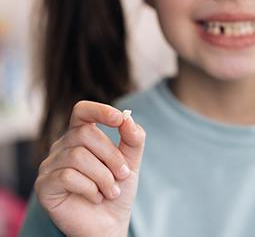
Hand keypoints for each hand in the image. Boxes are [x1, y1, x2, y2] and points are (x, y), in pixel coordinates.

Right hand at [34, 101, 145, 236]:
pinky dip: (89, 188)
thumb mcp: (131, 162)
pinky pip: (67, 176)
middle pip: (85, 134)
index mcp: (82, 136)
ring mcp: (50, 165)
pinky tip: (95, 198)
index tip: (120, 119)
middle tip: (122, 176)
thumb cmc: (117, 189)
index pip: (82, 111)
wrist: (109, 222)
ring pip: (77, 156)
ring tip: (110, 191)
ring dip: (103, 177)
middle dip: (112, 157)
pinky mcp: (44, 186)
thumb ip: (133, 140)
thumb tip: (128, 119)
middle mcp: (63, 147)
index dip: (100, 110)